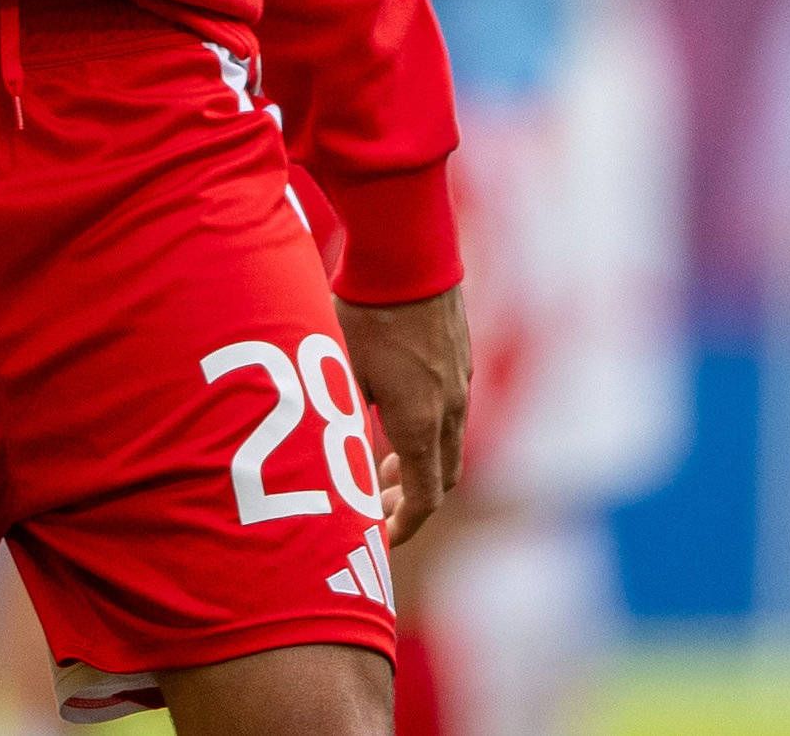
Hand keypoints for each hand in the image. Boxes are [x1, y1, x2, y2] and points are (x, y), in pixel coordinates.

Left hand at [339, 286, 469, 546]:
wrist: (407, 251)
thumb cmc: (364, 313)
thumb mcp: (342, 373)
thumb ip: (346, 424)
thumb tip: (329, 463)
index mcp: (421, 422)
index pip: (426, 498)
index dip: (403, 525)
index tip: (380, 538)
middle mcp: (450, 409)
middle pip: (442, 478)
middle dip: (410, 501)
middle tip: (375, 507)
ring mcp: (460, 383)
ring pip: (447, 445)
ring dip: (418, 464)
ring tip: (379, 465)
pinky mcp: (460, 359)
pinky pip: (450, 413)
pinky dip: (427, 433)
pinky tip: (394, 416)